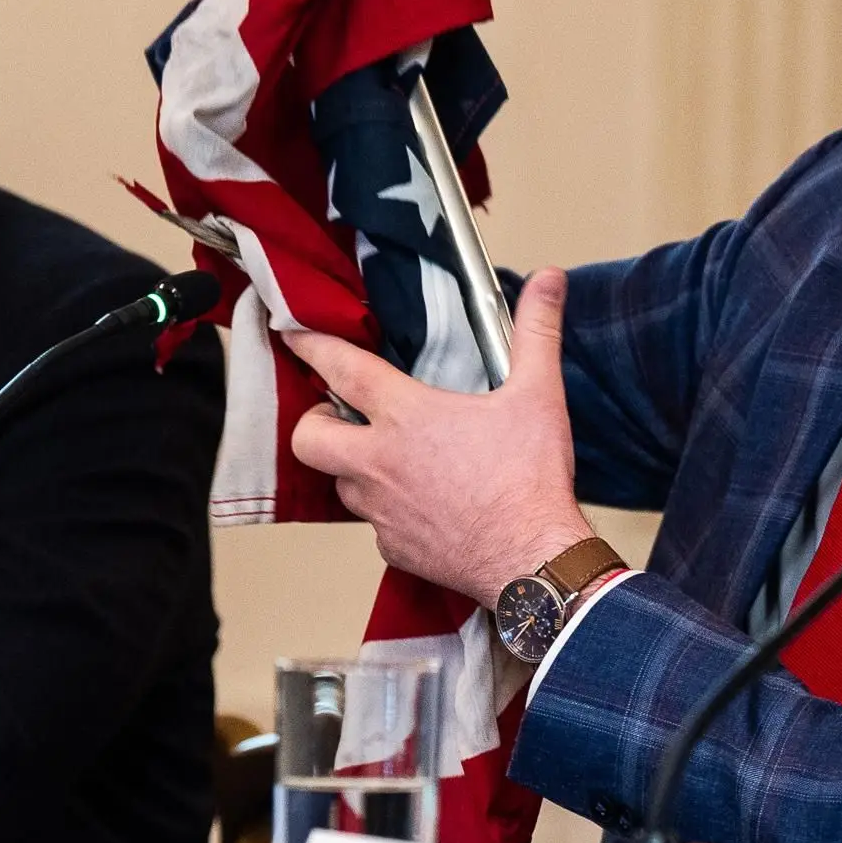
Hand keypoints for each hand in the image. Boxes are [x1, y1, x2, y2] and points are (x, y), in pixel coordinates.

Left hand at [288, 269, 594, 609]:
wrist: (532, 561)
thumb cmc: (530, 482)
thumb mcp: (539, 395)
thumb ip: (537, 331)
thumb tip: (548, 280)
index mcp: (407, 417)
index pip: (341, 369)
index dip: (311, 345)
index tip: (293, 334)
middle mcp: (379, 463)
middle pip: (308, 437)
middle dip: (313, 419)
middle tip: (340, 413)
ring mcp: (380, 511)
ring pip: (341, 484)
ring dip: (354, 468)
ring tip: (390, 459)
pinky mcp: (392, 548)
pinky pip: (374, 524)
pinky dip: (388, 512)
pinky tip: (423, 505)